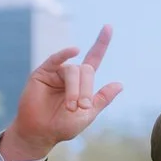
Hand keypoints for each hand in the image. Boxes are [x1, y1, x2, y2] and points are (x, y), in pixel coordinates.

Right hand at [0, 26, 123, 160]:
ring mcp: (56, 72)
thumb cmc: (62, 126)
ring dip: (75, 90)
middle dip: (86, 90)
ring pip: (73, 71)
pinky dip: (64, 54)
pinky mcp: (42, 72)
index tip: (109, 26)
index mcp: (82, 82)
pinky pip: (56, 59)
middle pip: (86, 70)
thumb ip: (102, 99)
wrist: (40, 133)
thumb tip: (120, 84)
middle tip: (81, 107)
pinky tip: (74, 50)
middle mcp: (70, 74)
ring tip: (71, 107)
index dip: (101, 43)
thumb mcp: (88, 114)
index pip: (94, 58)